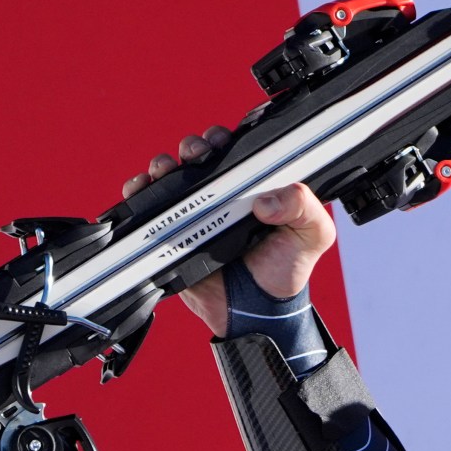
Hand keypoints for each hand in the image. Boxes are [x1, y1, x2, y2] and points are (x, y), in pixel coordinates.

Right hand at [123, 129, 338, 336]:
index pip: (235, 150)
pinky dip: (138, 193)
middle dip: (192, 146)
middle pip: (197, 156)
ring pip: (169, 176)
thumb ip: (304, 207)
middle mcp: (222, 195)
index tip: (220, 141)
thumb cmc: (286, 270)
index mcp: (254, 187)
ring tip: (167, 170)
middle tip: (198, 155)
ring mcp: (194, 212)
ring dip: (163, 165)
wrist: (258, 312)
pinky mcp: (171, 233)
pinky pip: (147, 207)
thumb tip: (267, 200)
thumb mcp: (312, 235)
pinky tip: (142, 190)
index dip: (224, 139)